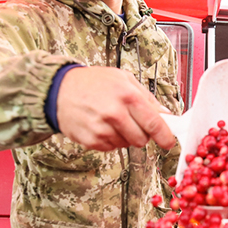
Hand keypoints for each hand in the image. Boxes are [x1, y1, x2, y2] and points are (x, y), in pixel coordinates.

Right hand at [55, 67, 175, 150]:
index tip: (169, 141)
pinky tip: (101, 125)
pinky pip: (111, 148)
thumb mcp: (123, 79)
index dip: (165, 136)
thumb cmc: (92, 82)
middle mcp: (115, 114)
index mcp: (127, 96)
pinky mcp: (91, 141)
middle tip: (133, 122)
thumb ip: (146, 98)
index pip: (155, 123)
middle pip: (142, 139)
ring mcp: (102, 129)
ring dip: (125, 136)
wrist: (58, 89)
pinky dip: (110, 139)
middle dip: (143, 134)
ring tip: (112, 119)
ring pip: (127, 144)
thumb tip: (166, 115)